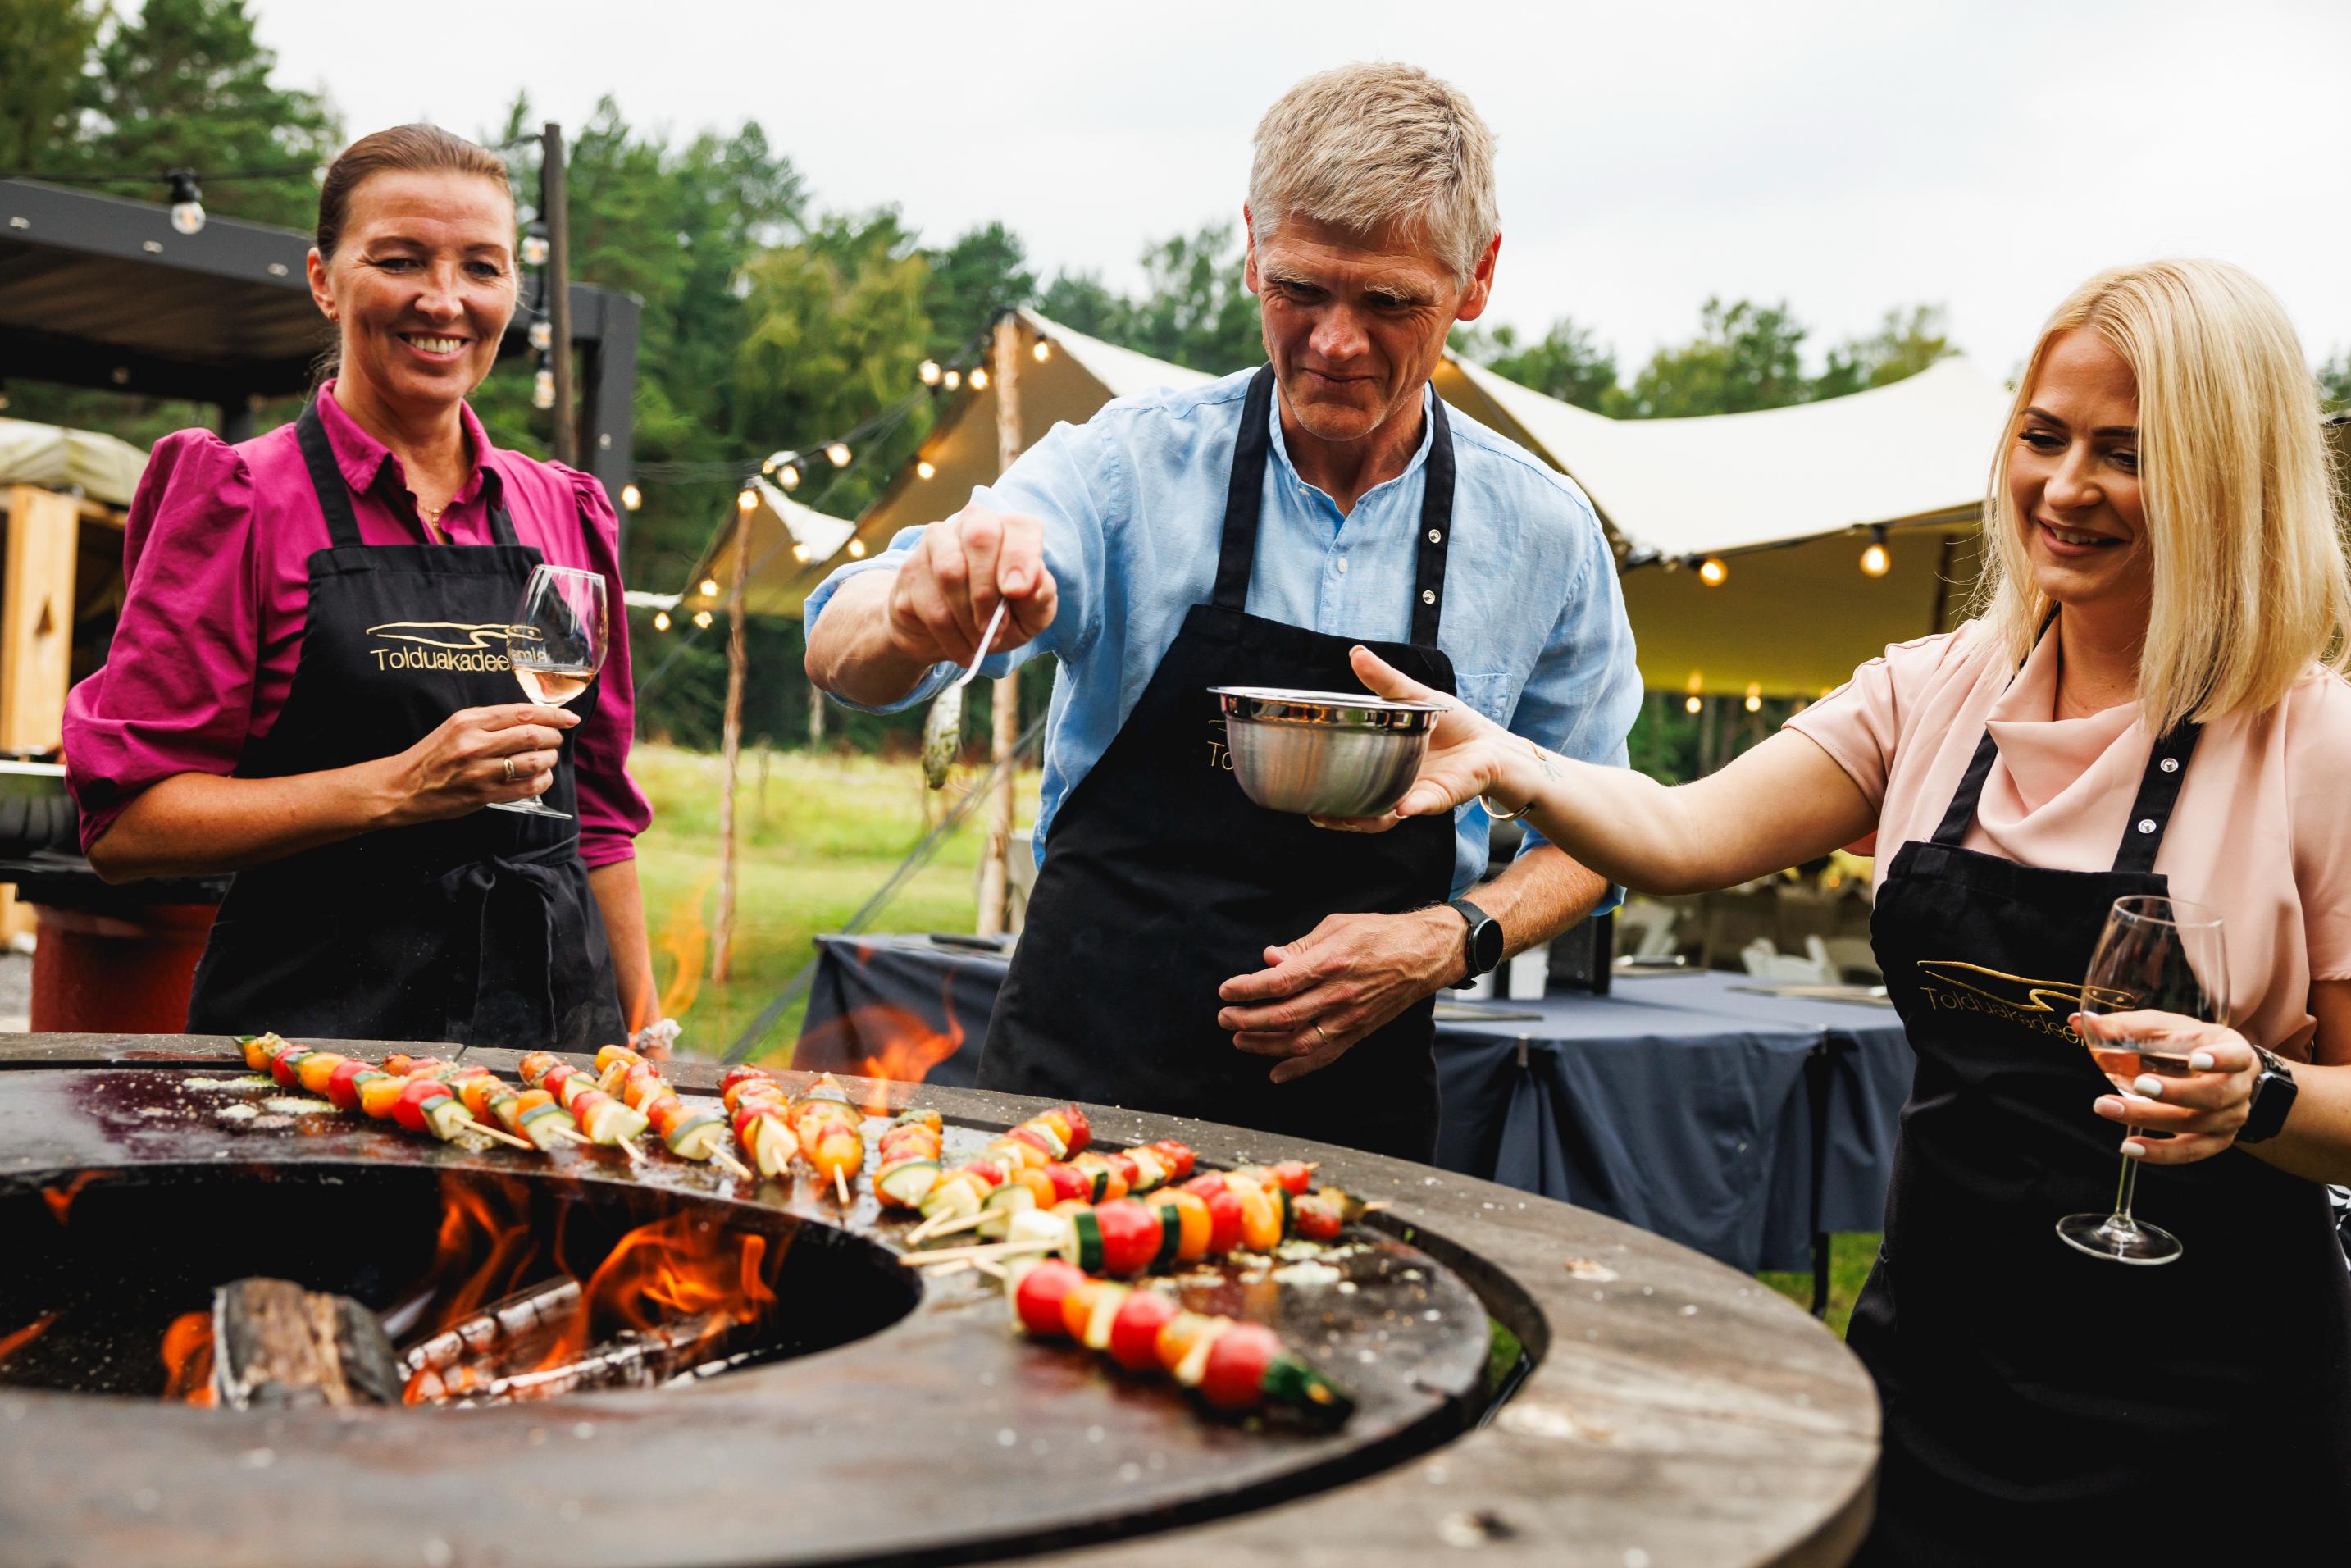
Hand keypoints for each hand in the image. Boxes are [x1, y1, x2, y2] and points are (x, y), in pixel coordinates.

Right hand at [384, 704, 576, 823]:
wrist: (403, 786)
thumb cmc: (433, 755)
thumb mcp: (457, 726)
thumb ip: (492, 722)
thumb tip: (534, 719)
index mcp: (470, 721)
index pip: (523, 712)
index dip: (553, 715)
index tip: (570, 718)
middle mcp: (475, 743)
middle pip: (533, 735)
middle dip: (553, 738)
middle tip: (555, 740)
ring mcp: (479, 771)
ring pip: (534, 761)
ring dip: (550, 760)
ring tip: (547, 759)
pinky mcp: (483, 795)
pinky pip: (526, 787)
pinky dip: (542, 781)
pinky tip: (540, 777)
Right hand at [884, 506, 1056, 667]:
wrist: (947, 638)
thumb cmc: (998, 618)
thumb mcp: (1030, 616)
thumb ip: (1040, 598)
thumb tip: (1035, 583)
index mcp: (1009, 530)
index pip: (1020, 527)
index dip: (1021, 556)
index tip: (1018, 592)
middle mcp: (972, 524)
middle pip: (980, 537)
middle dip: (989, 590)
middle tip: (994, 629)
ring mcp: (936, 543)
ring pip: (951, 571)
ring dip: (969, 619)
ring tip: (980, 642)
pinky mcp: (910, 570)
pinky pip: (931, 604)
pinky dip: (952, 637)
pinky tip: (963, 649)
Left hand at [1217, 908, 1461, 1083]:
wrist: (1423, 955)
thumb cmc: (1379, 934)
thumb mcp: (1336, 926)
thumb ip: (1300, 947)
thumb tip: (1269, 959)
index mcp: (1331, 961)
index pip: (1279, 981)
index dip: (1247, 988)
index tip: (1226, 990)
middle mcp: (1340, 993)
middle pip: (1283, 1015)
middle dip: (1246, 1019)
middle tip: (1224, 1018)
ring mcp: (1350, 1017)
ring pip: (1299, 1041)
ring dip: (1264, 1045)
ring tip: (1240, 1040)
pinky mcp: (1358, 1031)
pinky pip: (1325, 1056)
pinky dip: (1298, 1068)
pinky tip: (1275, 1072)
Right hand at [1313, 646, 1544, 832]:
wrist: (1494, 743)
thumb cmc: (1455, 725)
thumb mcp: (1414, 696)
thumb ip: (1385, 681)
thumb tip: (1356, 654)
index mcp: (1383, 763)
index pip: (1347, 783)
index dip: (1325, 791)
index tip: (1303, 790)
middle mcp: (1396, 786)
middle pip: (1358, 810)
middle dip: (1336, 817)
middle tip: (1315, 814)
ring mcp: (1417, 794)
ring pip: (1383, 818)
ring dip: (1361, 821)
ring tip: (1340, 819)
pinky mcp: (1442, 796)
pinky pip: (1422, 806)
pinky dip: (1411, 807)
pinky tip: (1398, 809)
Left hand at [2073, 1010, 2262, 1163]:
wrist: (2219, 1071)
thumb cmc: (2189, 1044)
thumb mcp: (2163, 1027)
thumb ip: (2126, 1026)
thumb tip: (2079, 1022)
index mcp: (2234, 1052)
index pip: (2235, 1056)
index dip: (2220, 1059)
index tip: (2196, 1058)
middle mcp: (2239, 1088)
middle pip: (2212, 1095)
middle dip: (2174, 1093)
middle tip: (2138, 1085)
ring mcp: (2230, 1118)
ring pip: (2196, 1125)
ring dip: (2151, 1120)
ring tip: (2111, 1110)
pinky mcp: (2217, 1141)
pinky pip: (2191, 1152)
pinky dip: (2161, 1152)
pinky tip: (2131, 1147)